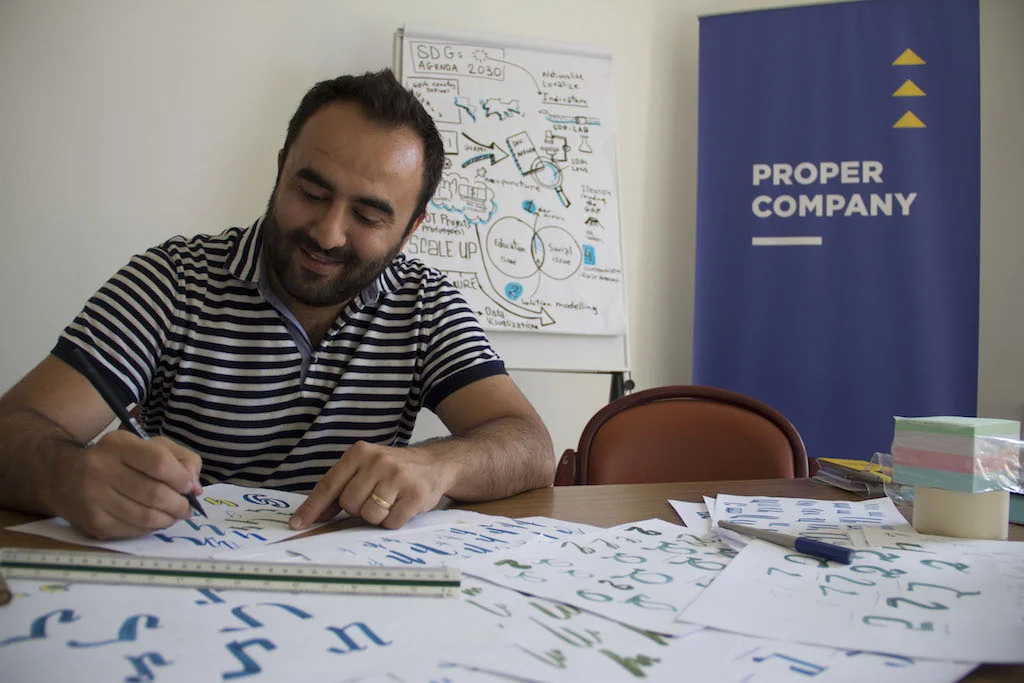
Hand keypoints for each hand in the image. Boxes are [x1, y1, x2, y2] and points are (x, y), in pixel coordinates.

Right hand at [50, 430, 202, 539]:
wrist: (64, 477)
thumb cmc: (117, 460)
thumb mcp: (147, 446)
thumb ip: (180, 458)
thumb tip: (195, 485)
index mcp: (117, 445)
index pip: (159, 462)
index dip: (181, 478)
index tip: (191, 486)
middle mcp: (100, 470)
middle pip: (155, 493)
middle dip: (179, 504)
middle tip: (187, 507)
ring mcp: (94, 498)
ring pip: (146, 516)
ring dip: (169, 519)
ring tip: (174, 515)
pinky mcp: (93, 523)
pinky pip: (133, 530)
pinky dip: (151, 528)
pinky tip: (153, 520)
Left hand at [290, 441, 450, 530]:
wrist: (434, 463)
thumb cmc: (392, 471)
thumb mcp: (364, 470)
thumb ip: (339, 490)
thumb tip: (310, 516)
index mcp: (359, 453)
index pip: (329, 485)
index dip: (312, 507)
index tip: (297, 523)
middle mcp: (378, 461)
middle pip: (349, 504)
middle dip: (359, 508)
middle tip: (375, 497)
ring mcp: (398, 476)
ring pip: (370, 515)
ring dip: (377, 516)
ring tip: (390, 501)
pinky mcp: (416, 493)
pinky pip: (391, 523)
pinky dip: (394, 521)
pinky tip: (403, 506)